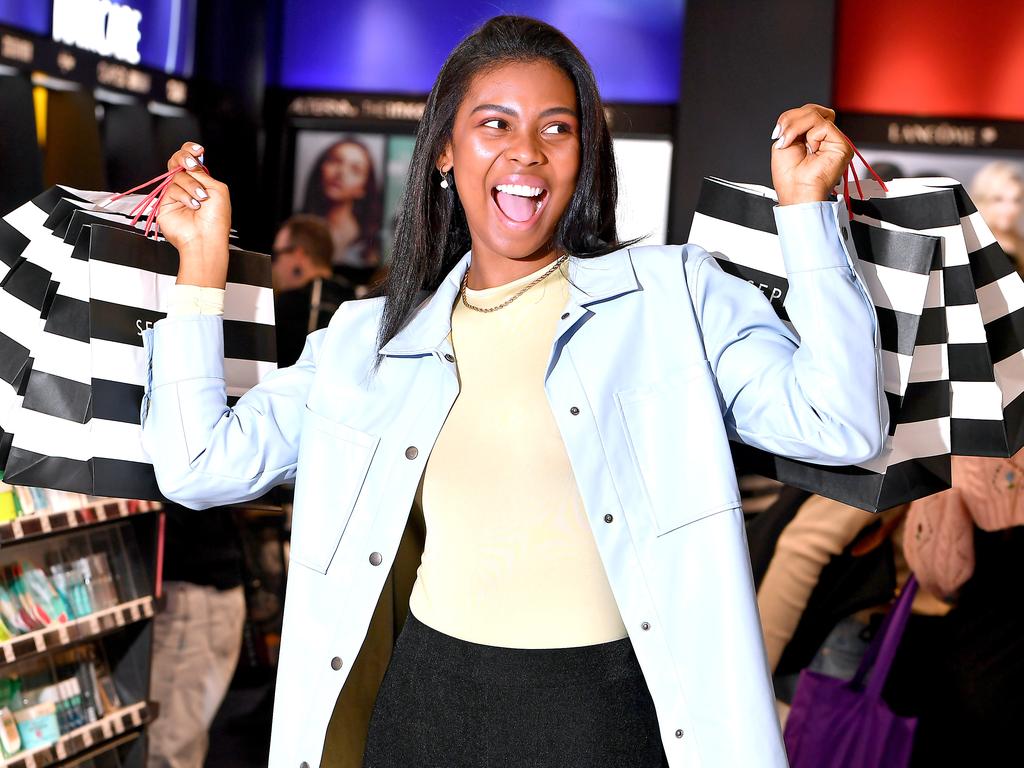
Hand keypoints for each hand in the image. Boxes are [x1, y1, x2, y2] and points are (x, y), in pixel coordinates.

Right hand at [158, 141, 231, 287]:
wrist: (206, 238)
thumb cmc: (216, 220)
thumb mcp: (217, 190)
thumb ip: (203, 173)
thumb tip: (192, 163)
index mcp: (202, 182)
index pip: (192, 160)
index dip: (191, 151)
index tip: (198, 150)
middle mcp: (188, 186)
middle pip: (178, 162)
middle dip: (184, 159)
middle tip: (192, 165)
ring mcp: (176, 194)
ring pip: (177, 176)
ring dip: (191, 186)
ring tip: (200, 200)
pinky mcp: (166, 202)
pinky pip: (172, 189)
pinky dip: (184, 196)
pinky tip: (192, 206)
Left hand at [770, 104, 853, 205]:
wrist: (796, 192)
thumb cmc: (790, 177)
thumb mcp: (784, 143)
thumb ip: (792, 125)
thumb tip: (797, 116)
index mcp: (810, 137)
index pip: (805, 113)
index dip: (790, 118)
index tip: (777, 133)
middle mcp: (823, 137)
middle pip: (811, 110)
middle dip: (792, 120)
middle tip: (783, 137)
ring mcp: (833, 140)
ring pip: (816, 114)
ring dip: (797, 127)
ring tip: (792, 143)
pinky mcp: (842, 144)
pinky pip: (824, 125)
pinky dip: (811, 136)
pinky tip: (810, 150)